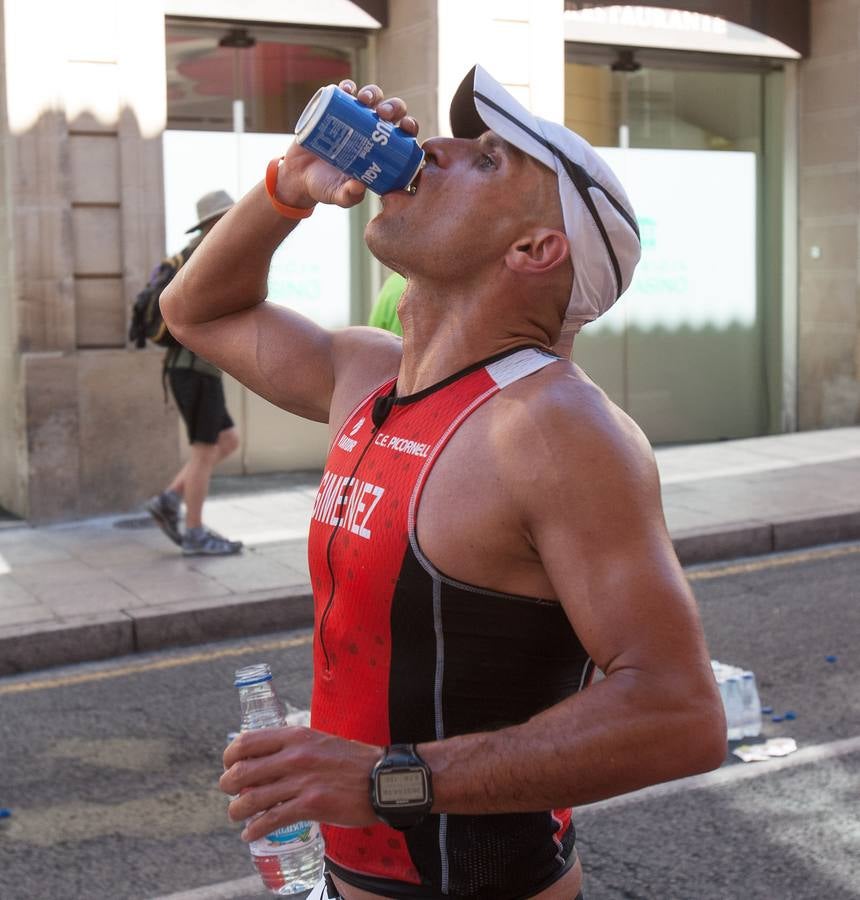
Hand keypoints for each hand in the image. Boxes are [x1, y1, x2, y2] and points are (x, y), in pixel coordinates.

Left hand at [220, 726, 381, 839]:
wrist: (381, 778)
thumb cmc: (351, 761)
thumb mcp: (319, 741)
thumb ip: (293, 747)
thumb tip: (266, 760)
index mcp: (296, 735)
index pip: (247, 742)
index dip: (230, 756)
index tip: (229, 765)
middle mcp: (295, 755)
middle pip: (241, 772)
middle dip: (227, 786)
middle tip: (230, 793)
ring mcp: (302, 781)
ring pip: (251, 799)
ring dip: (237, 811)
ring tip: (238, 815)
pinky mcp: (311, 806)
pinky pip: (271, 820)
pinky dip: (255, 830)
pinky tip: (251, 834)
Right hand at [278, 80, 419, 209]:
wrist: (299, 177)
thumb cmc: (326, 187)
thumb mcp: (338, 195)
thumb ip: (349, 196)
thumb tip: (359, 187)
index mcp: (381, 150)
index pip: (402, 135)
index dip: (409, 127)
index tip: (406, 127)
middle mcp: (370, 130)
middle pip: (391, 111)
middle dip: (393, 107)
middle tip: (383, 113)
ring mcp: (352, 117)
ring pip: (371, 97)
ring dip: (373, 94)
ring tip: (364, 100)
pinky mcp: (333, 108)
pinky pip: (344, 92)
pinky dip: (347, 87)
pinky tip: (347, 89)